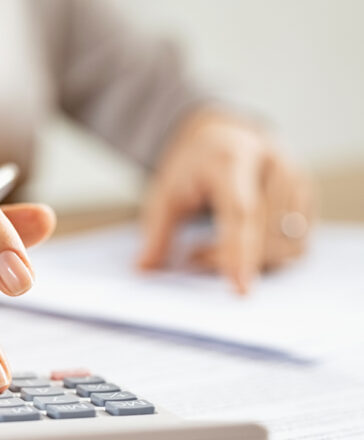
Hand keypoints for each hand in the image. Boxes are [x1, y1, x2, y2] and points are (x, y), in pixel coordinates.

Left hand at [138, 110, 313, 292]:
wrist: (222, 139)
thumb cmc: (191, 170)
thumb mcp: (163, 194)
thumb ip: (155, 233)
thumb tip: (143, 270)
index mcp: (233, 158)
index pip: (242, 212)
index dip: (240, 252)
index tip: (239, 289)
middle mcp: (274, 164)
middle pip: (267, 233)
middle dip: (231, 258)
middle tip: (192, 257)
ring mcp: (298, 180)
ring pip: (289, 244)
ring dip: (253, 261)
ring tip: (211, 249)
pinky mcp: (309, 198)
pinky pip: (298, 245)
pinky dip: (270, 257)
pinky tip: (241, 247)